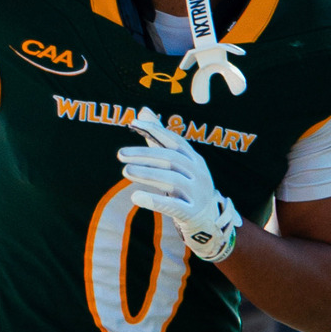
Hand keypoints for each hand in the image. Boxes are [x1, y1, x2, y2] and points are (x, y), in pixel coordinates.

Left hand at [118, 109, 240, 262]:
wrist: (209, 220)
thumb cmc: (188, 188)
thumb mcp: (178, 163)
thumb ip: (159, 138)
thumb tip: (143, 111)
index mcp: (194, 159)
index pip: (175, 140)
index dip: (155, 130)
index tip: (134, 123)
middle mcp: (198, 173)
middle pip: (171, 159)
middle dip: (145, 155)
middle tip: (121, 155)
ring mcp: (197, 193)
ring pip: (172, 180)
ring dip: (147, 174)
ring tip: (125, 171)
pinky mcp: (192, 212)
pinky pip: (173, 206)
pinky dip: (154, 201)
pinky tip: (136, 197)